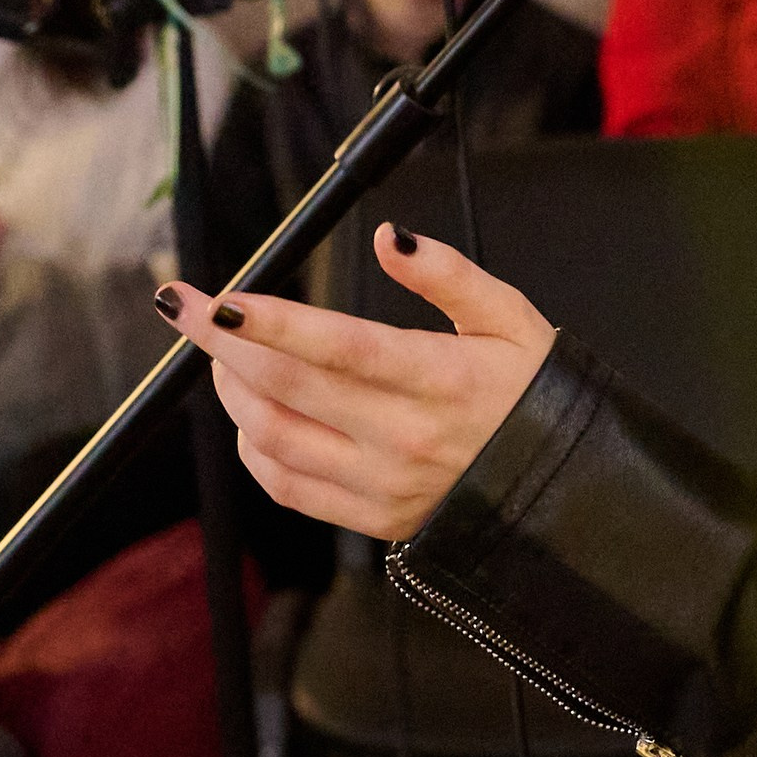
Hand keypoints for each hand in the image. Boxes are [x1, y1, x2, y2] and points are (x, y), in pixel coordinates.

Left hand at [157, 231, 554, 542]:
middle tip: (190, 308)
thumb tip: (389, 237)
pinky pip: (287, 486)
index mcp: (442, 379)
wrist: (566, 487)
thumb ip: (448, 272)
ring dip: (232, 391)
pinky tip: (252, 413)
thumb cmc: (534, 392)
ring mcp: (385, 485)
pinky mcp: (373, 519)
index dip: (272, 322)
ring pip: (274, 438)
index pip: (339, 347)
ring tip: (224, 353)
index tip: (221, 298)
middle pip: (287, 388)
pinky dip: (253, 447)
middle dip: (223, 343)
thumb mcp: (510, 317)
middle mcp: (406, 438)